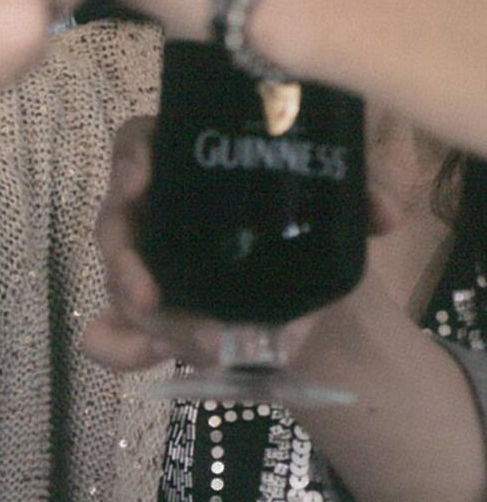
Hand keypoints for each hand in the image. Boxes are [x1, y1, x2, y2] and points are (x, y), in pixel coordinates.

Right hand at [79, 115, 405, 374]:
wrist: (318, 279)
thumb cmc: (311, 216)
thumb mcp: (336, 195)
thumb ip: (360, 192)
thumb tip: (384, 213)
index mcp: (188, 161)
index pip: (139, 144)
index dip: (129, 162)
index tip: (141, 183)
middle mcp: (158, 207)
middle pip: (118, 226)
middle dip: (127, 265)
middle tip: (151, 297)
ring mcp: (151, 262)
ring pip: (121, 284)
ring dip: (148, 320)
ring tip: (201, 346)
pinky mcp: (155, 310)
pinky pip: (118, 331)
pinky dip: (125, 348)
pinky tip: (152, 357)